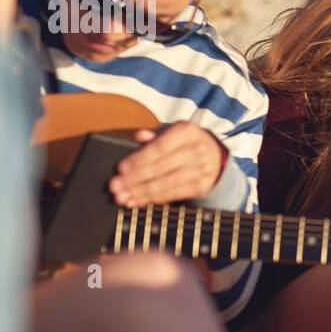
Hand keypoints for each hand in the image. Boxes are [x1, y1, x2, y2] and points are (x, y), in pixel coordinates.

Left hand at [110, 122, 227, 206]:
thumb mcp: (171, 130)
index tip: (120, 169)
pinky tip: (137, 201)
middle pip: (160, 168)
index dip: (139, 160)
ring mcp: (201, 170)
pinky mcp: (201, 186)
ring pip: (165, 184)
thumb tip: (138, 137)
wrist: (215, 154)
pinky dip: (153, 199)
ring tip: (122, 198)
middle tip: (115, 187)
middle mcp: (196, 150)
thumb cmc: (184, 141)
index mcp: (187, 131)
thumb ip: (154, 134)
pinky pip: (173, 194)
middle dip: (134, 179)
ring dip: (140, 192)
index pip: (159, 148)